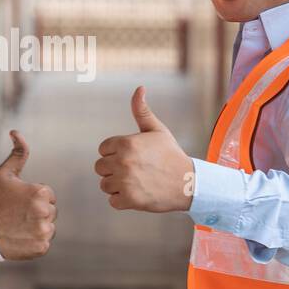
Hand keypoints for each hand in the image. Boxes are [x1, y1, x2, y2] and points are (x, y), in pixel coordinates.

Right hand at [0, 130, 56, 259]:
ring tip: (17, 226)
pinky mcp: (41, 248)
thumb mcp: (3, 173)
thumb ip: (18, 153)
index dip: (33, 198)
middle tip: (16, 215)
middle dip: (37, 212)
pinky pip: (44, 243)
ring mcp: (43, 231)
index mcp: (40, 193)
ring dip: (36, 227)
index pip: (48, 195)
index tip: (17, 202)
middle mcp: (45, 212)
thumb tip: (16, 132)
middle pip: (50, 212)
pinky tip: (19, 237)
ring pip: (48, 227)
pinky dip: (33, 242)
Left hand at [95, 86, 194, 211]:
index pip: (102, 149)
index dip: (115, 153)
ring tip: (137, 182)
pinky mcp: (129, 199)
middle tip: (135, 170)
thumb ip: (142, 110)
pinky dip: (123, 200)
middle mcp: (122, 161)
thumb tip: (139, 88)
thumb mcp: (157, 130)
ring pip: (105, 184)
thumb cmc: (171, 155)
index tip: (133, 156)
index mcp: (126, 143)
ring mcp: (125, 181)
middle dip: (114, 169)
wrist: (188, 183)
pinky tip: (138, 193)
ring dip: (117, 185)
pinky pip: (113, 201)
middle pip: (100, 167)